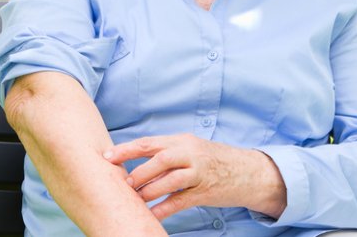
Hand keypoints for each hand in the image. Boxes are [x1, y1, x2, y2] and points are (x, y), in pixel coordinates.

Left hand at [102, 133, 286, 219]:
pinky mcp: (205, 192)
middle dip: (138, 172)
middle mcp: (190, 154)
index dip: (126, 149)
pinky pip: (180, 201)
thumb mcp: (191, 148)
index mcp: (182, 141)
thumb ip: (167, 151)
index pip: (150, 142)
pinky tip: (151, 214)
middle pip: (159, 160)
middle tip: (124, 183)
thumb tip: (136, 160)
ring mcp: (199, 173)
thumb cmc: (214, 159)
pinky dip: (163, 209)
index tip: (107, 156)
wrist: (248, 171)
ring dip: (149, 191)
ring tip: (136, 199)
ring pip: (170, 181)